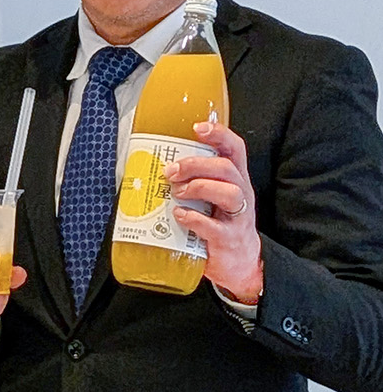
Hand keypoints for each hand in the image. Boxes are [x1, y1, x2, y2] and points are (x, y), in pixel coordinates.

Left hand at [167, 120, 262, 303]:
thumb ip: (191, 180)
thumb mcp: (209, 197)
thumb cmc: (218, 222)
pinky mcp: (229, 240)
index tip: (197, 128)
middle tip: (171, 171)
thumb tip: (151, 167)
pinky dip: (194, 219)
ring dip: (198, 188)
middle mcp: (240, 194)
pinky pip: (215, 226)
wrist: (238, 263)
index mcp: (234, 179)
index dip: (219, 134)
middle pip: (226, 168)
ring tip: (177, 193)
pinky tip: (179, 216)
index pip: (234, 149)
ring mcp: (237, 217)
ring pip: (229, 192)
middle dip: (195, 165)